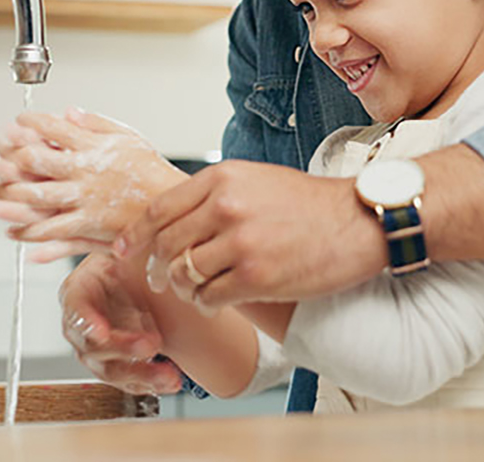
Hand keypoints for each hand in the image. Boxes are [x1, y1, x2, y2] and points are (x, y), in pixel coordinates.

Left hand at [0, 109, 186, 261]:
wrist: (174, 207)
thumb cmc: (152, 172)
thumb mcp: (128, 138)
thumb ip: (96, 124)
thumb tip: (68, 112)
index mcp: (94, 148)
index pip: (54, 130)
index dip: (30, 124)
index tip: (15, 124)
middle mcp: (86, 173)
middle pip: (39, 163)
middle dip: (9, 161)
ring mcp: (86, 201)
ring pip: (40, 199)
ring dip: (10, 199)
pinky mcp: (90, 226)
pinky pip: (55, 231)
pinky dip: (32, 235)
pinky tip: (14, 233)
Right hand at [59, 253, 182, 395]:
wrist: (137, 277)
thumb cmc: (126, 261)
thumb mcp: (125, 249)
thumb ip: (128, 247)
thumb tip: (142, 236)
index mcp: (78, 291)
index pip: (76, 309)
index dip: (87, 323)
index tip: (101, 332)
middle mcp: (82, 324)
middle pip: (92, 346)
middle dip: (122, 349)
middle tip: (150, 344)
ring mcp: (97, 348)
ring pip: (110, 370)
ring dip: (139, 373)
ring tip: (168, 374)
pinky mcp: (116, 364)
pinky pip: (127, 381)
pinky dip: (148, 383)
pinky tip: (169, 380)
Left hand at [115, 160, 387, 308]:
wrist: (359, 220)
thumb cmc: (310, 203)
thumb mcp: (255, 181)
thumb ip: (215, 196)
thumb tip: (175, 220)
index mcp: (221, 179)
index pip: (159, 210)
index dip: (135, 235)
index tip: (124, 251)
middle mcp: (225, 207)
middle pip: (166, 245)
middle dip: (157, 268)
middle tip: (161, 280)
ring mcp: (240, 243)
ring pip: (184, 274)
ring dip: (184, 289)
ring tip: (197, 292)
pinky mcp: (256, 277)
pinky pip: (209, 297)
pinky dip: (206, 304)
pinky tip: (215, 303)